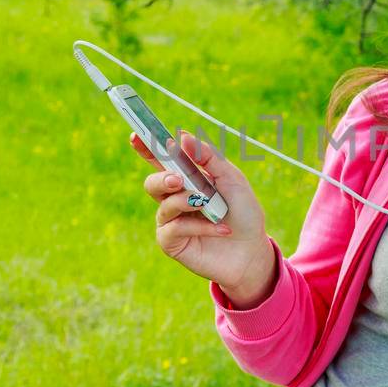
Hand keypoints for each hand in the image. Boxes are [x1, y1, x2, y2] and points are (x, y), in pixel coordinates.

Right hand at [130, 129, 271, 291]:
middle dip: (162, 178)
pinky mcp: (171, 242)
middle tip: (178, 180)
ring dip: (186, 202)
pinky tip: (219, 229)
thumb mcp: (232, 179)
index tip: (136, 136)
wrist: (252, 250)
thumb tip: (182, 137)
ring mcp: (171, 221)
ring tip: (207, 204)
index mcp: (187, 178)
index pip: (161, 160)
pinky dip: (198, 225)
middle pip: (152, 183)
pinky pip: (173, 229)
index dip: (146, 148)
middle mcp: (174, 198)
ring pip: (163, 205)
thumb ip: (209, 158)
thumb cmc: (243, 213)